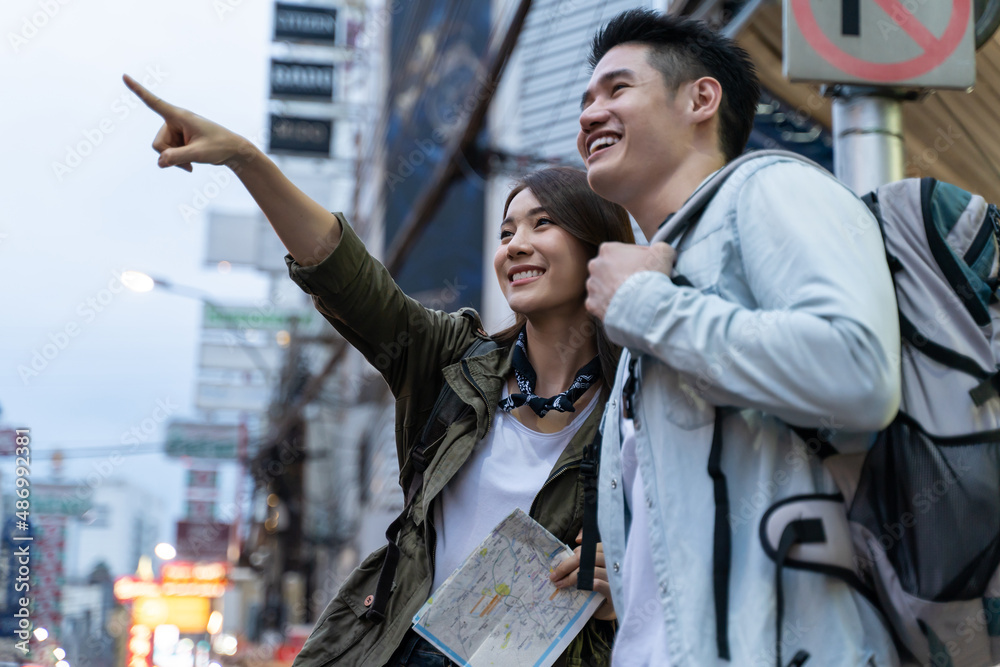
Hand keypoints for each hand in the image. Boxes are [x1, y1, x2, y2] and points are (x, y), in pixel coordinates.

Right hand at [122, 74, 254, 171]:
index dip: (138, 90)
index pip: (155, 102)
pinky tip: (190, 165)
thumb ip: (178, 158)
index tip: (124, 76)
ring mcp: (176, 131)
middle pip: (158, 143)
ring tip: (192, 161)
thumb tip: (160, 162)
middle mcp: (175, 121)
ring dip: (174, 159)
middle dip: (169, 155)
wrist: (233, 151)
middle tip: (189, 160)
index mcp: (180, 116)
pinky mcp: (178, 140)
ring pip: (161, 150)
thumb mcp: (199, 153)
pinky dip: (176, 161)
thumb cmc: (219, 147)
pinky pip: (167, 154)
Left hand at [550, 530, 615, 620]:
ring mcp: (615, 577)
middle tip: (554, 576)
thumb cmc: (604, 584)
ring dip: (572, 577)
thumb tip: (578, 539)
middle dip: (567, 566)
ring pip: (591, 570)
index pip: (590, 548)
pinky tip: (578, 587)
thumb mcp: (595, 567)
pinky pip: (599, 584)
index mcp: (609, 553)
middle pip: (587, 558)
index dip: (575, 554)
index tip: (562, 563)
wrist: (614, 606)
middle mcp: (614, 562)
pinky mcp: (614, 592)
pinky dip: (587, 583)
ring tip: (560, 584)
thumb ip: (587, 551)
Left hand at [586, 242, 676, 320]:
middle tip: (636, 282)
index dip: (634, 259)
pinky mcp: (592, 303)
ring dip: (614, 290)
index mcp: (607, 249)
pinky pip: (600, 303)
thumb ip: (659, 247)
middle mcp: (595, 265)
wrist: (644, 306)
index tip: (643, 267)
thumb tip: (659, 250)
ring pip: (603, 286)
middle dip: (621, 274)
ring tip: (630, 296)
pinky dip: (610, 305)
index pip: (622, 252)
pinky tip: (622, 307)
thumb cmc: (651, 276)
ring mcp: (591, 285)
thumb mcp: (663, 252)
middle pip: (609, 268)